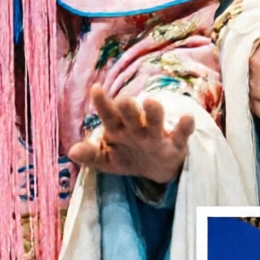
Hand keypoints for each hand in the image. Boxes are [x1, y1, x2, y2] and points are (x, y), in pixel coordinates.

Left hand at [69, 84, 194, 184]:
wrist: (155, 171)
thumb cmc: (127, 157)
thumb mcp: (106, 161)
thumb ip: (90, 156)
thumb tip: (72, 152)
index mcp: (117, 129)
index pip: (108, 115)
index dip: (102, 103)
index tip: (96, 88)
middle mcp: (136, 128)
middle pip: (131, 115)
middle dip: (128, 108)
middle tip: (123, 100)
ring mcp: (156, 134)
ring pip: (155, 121)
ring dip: (153, 112)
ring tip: (150, 102)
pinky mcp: (175, 144)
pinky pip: (181, 134)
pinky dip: (185, 126)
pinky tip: (187, 118)